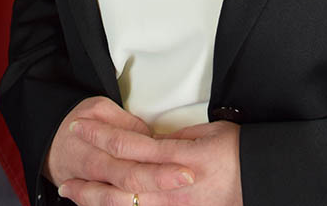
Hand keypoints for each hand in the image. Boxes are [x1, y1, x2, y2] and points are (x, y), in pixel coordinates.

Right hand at [46, 97, 194, 196]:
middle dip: (159, 179)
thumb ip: (126, 123)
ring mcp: (93, 188)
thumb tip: (150, 137)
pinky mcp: (96, 198)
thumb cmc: (77, 122)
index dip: (154, 156)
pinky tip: (155, 204)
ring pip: (119, 200)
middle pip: (128, 178)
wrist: (48, 144)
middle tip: (186, 177)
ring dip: (147, 198)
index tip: (182, 159)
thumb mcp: (98, 109)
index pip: (128, 149)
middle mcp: (94, 168)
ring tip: (175, 197)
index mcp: (95, 142)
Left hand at [56, 117, 241, 205]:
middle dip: (90, 177)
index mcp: (180, 157)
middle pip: (121, 183)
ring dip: (97, 201)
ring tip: (74, 194)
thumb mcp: (208, 134)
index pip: (132, 145)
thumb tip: (151, 138)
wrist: (261, 180)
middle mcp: (173, 187)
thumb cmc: (238, 154)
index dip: (104, 136)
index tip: (83, 127)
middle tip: (65, 172)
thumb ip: (176, 138)